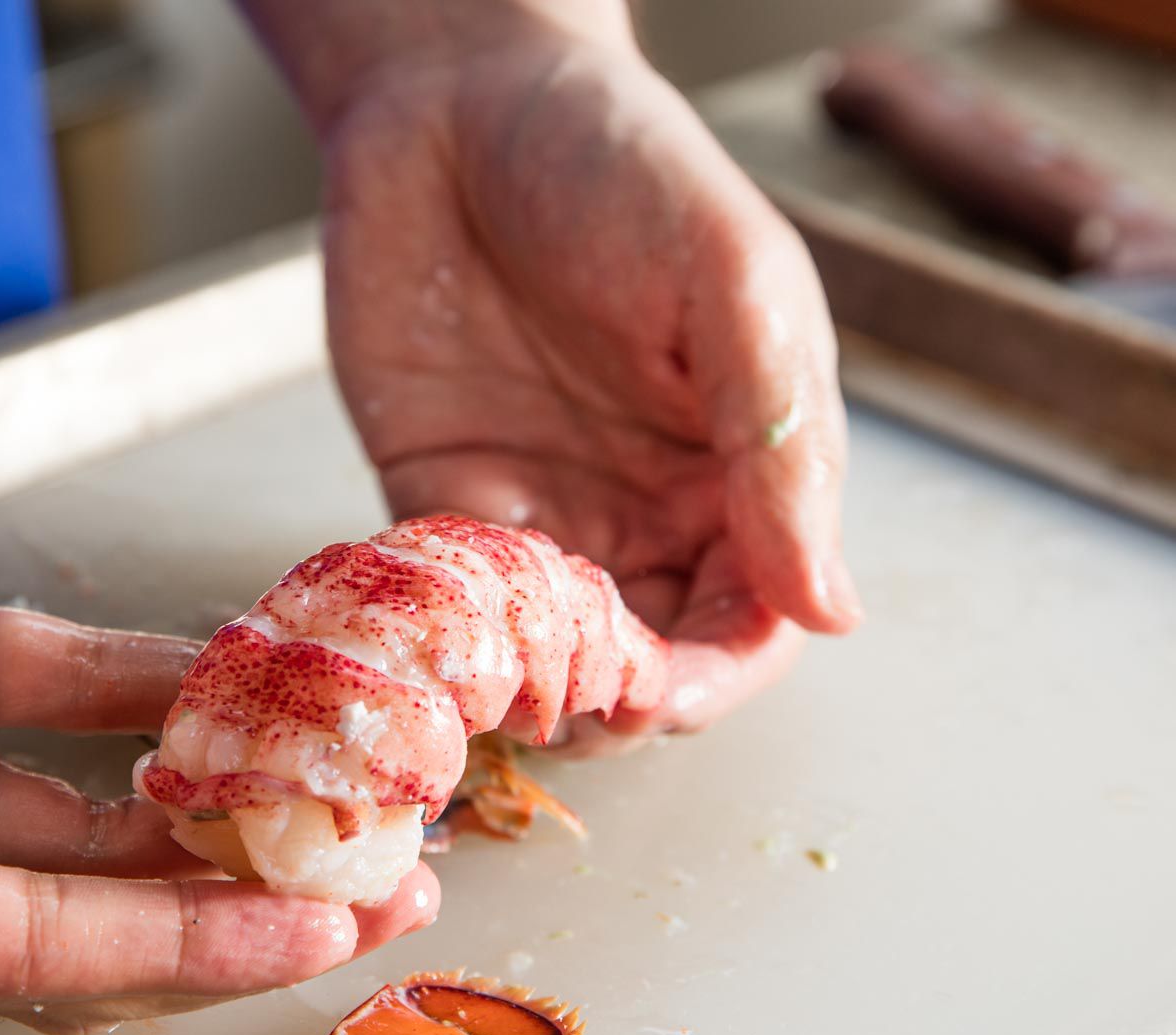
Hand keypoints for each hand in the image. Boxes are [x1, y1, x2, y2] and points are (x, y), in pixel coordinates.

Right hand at [0, 343, 437, 1034]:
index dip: (192, 946)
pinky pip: (69, 674)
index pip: (49, 948)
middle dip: (246, 885)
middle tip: (388, 869)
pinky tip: (242, 675)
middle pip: (100, 888)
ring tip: (340, 780)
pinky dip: (155, 678)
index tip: (324, 926)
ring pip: (96, 789)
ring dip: (217, 787)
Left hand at [313, 10, 862, 730]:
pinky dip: (447, 635)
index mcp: (738, 468)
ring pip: (552, 655)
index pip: (752, 620)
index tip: (666, 697)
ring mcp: (542, 508)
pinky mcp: (441, 497)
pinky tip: (434, 625)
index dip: (718, 676)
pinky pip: (452, 604)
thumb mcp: (730, 284)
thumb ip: (779, 446)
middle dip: (621, 701)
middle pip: (652, 659)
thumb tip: (832, 611)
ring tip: (500, 674)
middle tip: (573, 702)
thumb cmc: (615, 165)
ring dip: (530, 685)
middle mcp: (644, 507)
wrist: (453, 99)